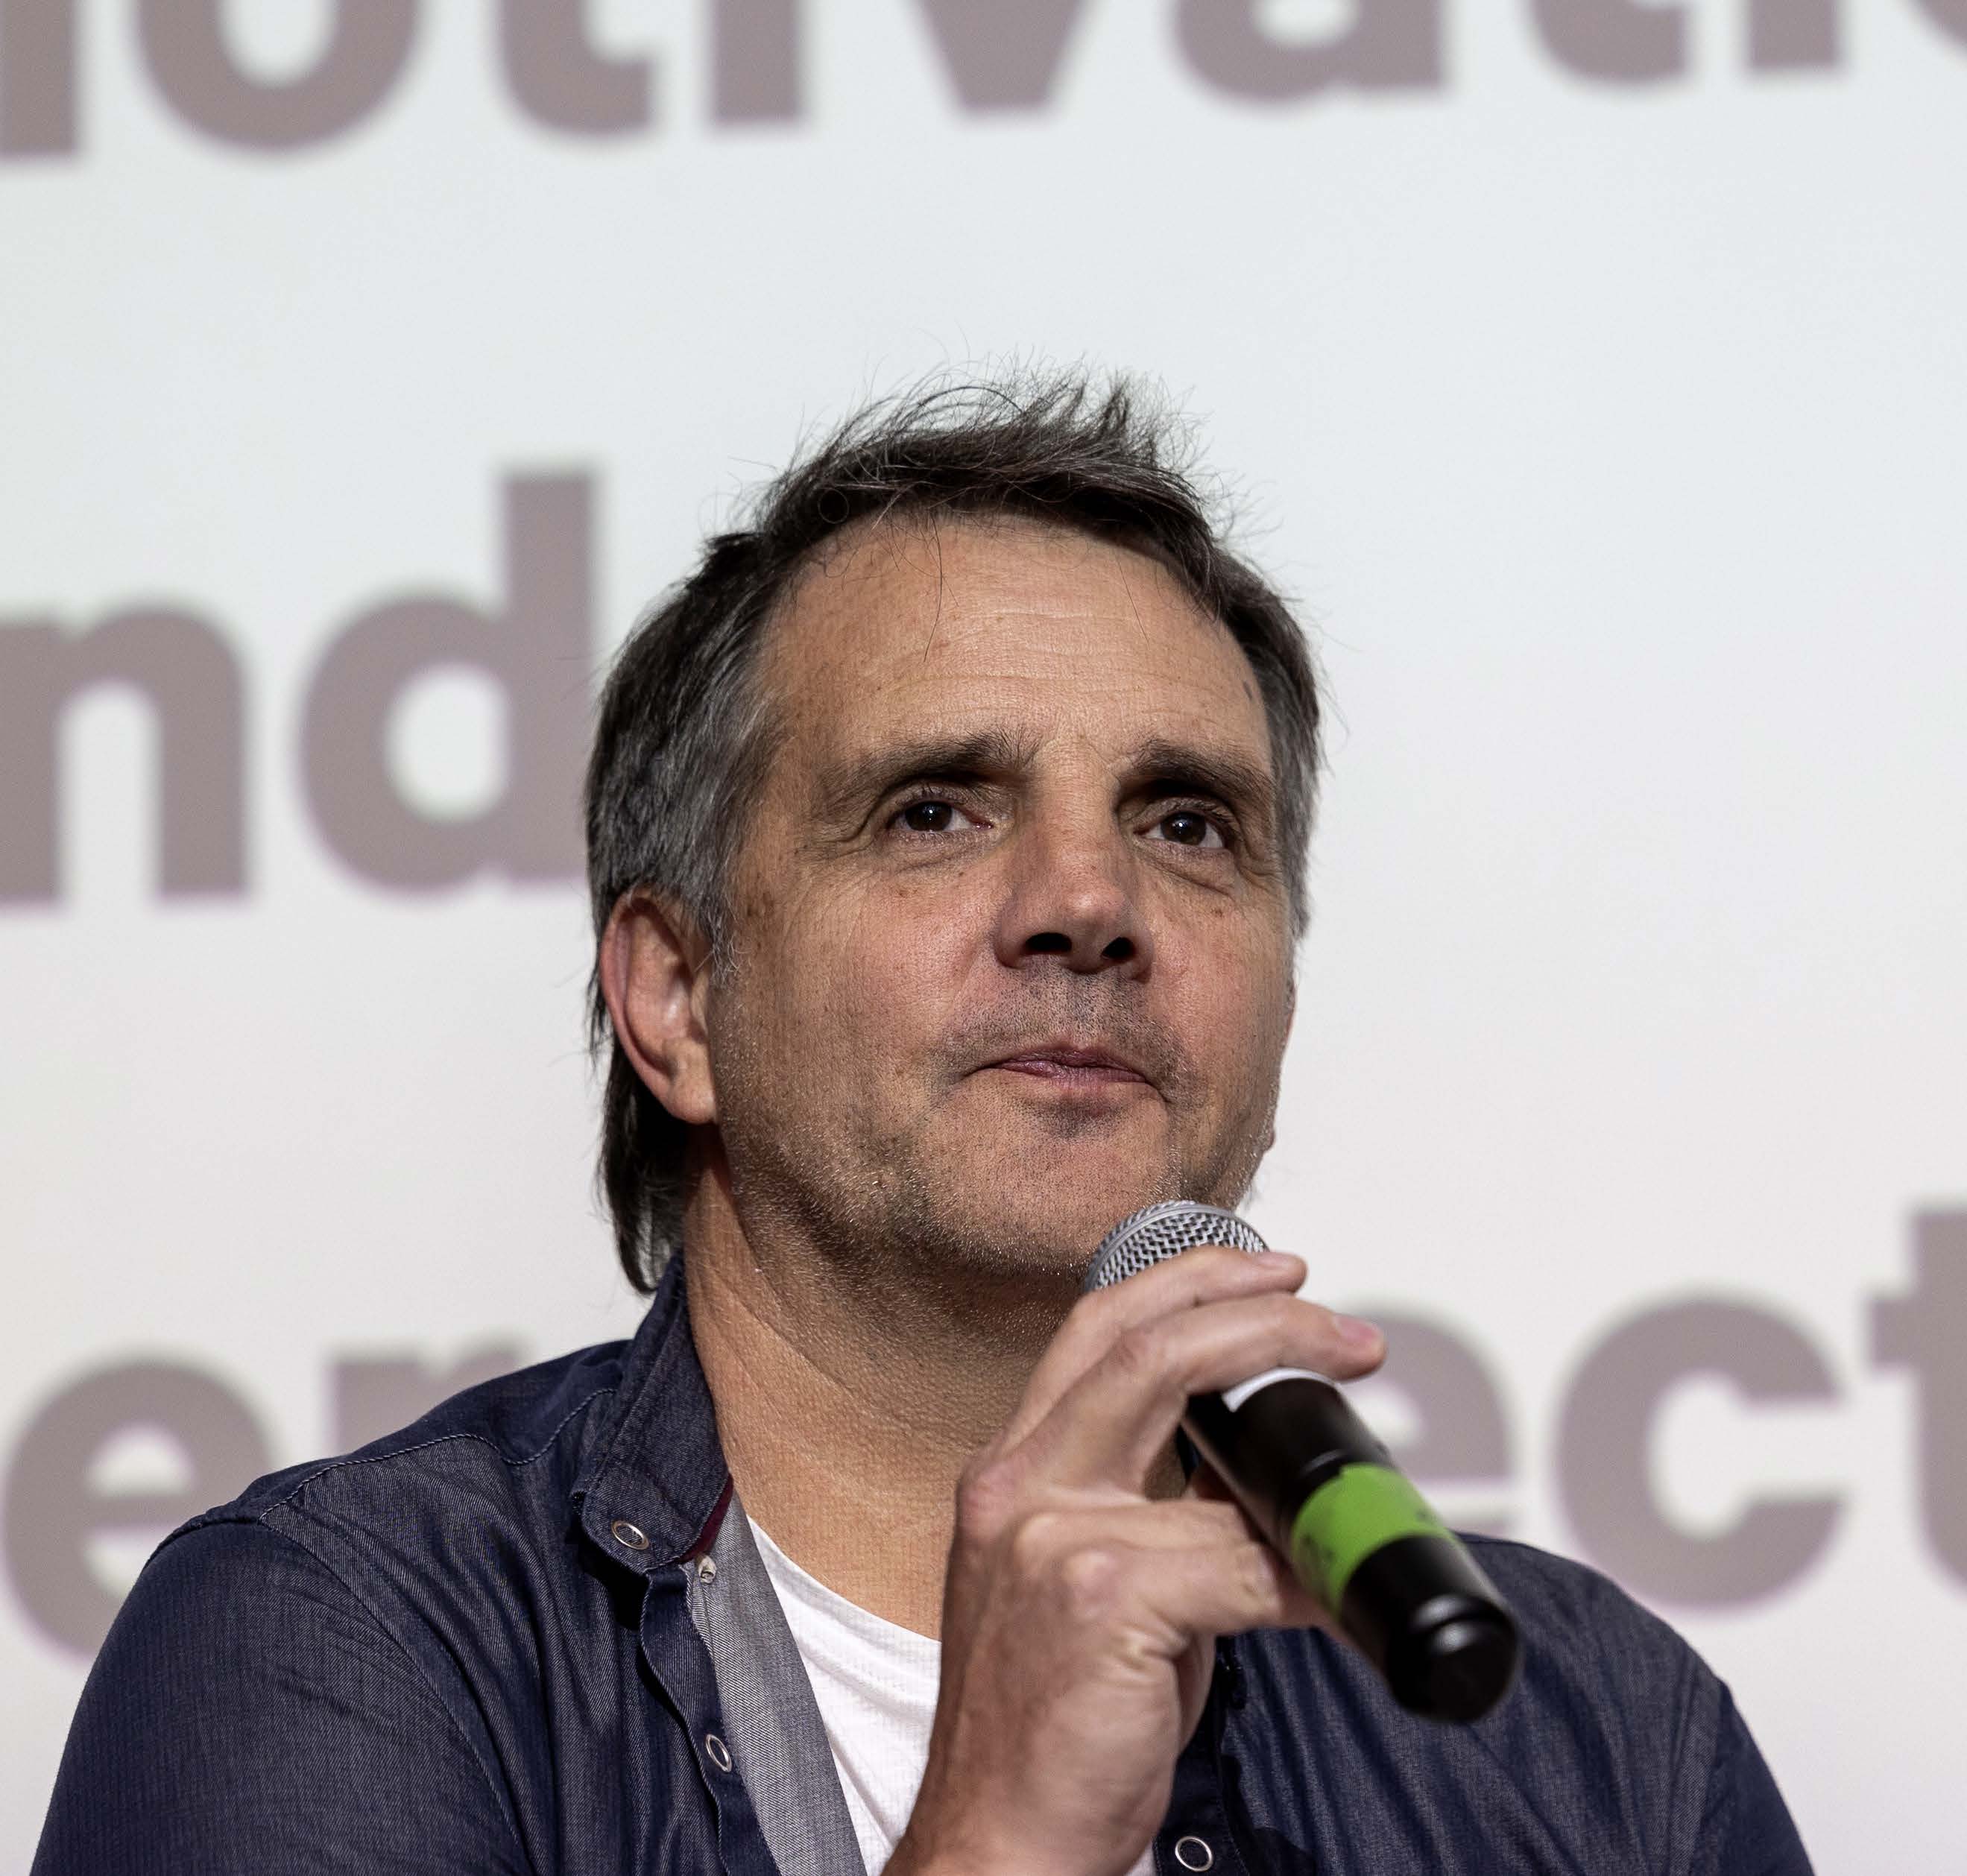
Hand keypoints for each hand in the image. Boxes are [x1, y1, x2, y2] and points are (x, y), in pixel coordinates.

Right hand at [888, 1246, 1385, 1875]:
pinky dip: (1307, 1569)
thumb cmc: (1041, 1725)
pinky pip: (1241, 1562)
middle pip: (1143, 1345)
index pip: (1099, 1334)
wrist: (999, 1843)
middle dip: (1256, 1313)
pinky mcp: (1102, 1599)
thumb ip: (1152, 1517)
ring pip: (1201, 1433)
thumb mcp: (1082, 1589)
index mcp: (1012, 1474)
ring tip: (1362, 1445)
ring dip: (1304, 1438)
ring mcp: (1054, 1537)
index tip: (1268, 1277)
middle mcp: (1018, 1486)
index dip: (1190, 1286)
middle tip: (1337, 1327)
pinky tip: (1338, 1588)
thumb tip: (1256, 1480)